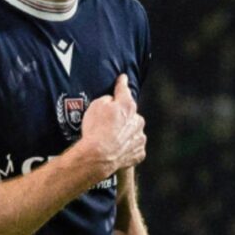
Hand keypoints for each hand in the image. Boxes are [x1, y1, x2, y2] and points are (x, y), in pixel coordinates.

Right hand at [72, 74, 146, 191]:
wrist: (98, 156)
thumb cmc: (95, 130)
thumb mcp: (95, 106)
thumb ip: (107, 100)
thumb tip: (112, 101)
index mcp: (127, 105)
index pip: (124, 90)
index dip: (122, 83)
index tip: (123, 78)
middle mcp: (138, 120)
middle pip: (131, 113)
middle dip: (123, 115)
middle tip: (109, 123)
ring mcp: (140, 137)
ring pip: (134, 130)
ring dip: (126, 132)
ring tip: (112, 139)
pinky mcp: (139, 152)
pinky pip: (134, 146)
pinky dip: (128, 147)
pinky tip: (117, 149)